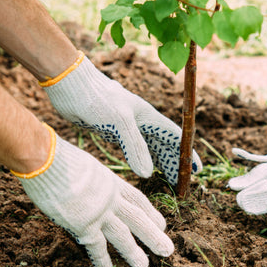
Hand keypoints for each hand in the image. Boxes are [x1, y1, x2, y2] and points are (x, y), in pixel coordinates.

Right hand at [15, 126, 174, 266]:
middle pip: (138, 219)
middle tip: (167, 250)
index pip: (138, 199)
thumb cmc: (56, 157)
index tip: (161, 224)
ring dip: (133, 252)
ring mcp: (99, 212)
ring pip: (122, 236)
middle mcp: (110, 198)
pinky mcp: (83, 224)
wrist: (45, 159)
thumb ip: (90, 180)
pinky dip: (101, 260)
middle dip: (153, 235)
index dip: (151, 213)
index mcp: (111, 181)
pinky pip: (95, 246)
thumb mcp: (84, 165)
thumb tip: (83, 186)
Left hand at [42, 54, 202, 185]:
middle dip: (175, 162)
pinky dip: (141, 159)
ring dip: (160, 162)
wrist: (70, 84)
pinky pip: (132, 149)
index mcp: (148, 116)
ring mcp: (127, 126)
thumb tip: (148, 174)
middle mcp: (141, 121)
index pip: (175, 138)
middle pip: (165, 144)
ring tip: (168, 180)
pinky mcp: (112, 130)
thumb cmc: (97, 97)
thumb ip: (135, 148)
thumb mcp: (120, 122)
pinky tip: (141, 169)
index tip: (196, 170)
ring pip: (149, 147)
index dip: (186, 153)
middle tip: (183, 182)